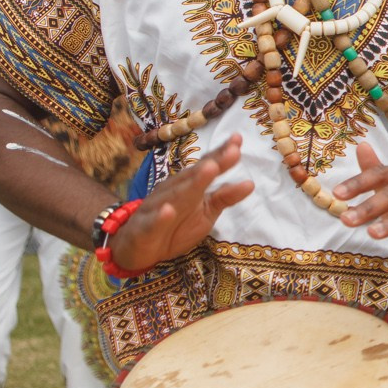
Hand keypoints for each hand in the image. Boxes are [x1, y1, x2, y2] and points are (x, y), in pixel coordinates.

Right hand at [106, 134, 254, 271]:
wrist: (137, 247)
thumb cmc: (176, 225)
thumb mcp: (205, 213)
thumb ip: (224, 197)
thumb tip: (250, 183)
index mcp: (189, 185)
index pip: (206, 166)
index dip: (222, 154)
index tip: (238, 140)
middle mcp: (174, 190)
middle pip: (194, 175)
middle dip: (212, 162)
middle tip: (232, 150)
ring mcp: (158, 206)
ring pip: (176, 194)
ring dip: (192, 182)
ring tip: (210, 168)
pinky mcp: (146, 227)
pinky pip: (153, 221)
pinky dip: (160, 216)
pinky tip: (168, 210)